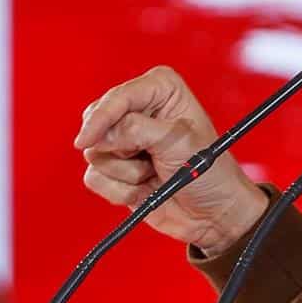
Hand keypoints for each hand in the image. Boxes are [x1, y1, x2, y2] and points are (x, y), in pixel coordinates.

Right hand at [74, 66, 268, 253]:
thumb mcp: (179, 142)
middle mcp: (139, 109)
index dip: (101, 119)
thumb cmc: (211, 172)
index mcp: (161, 89)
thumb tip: (101, 135)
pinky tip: (146, 189)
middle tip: (151, 160)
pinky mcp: (116, 168)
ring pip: (95, 154)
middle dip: (122, 150)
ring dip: (128, 173)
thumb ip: (137, 130)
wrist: (214, 214)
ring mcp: (125, 140)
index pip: (118, 98)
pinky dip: (121, 191)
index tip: (87, 140)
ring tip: (156, 173)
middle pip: (98, 124)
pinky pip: (95, 178)